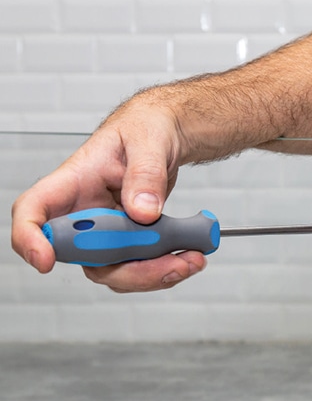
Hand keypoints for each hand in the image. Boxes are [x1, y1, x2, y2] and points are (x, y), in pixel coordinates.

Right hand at [11, 91, 206, 291]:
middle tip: (172, 263)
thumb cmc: (146, 127)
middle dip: (128, 270)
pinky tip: (189, 255)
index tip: (46, 259)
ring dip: (154, 274)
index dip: (30, 239)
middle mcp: (84, 211)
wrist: (168, 134)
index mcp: (74, 180)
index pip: (34, 210)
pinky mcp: (128, 240)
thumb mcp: (148, 140)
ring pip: (114, 269)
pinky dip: (165, 267)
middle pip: (82, 257)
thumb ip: (145, 174)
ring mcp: (105, 229)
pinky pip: (137, 266)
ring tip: (192, 259)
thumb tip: (143, 212)